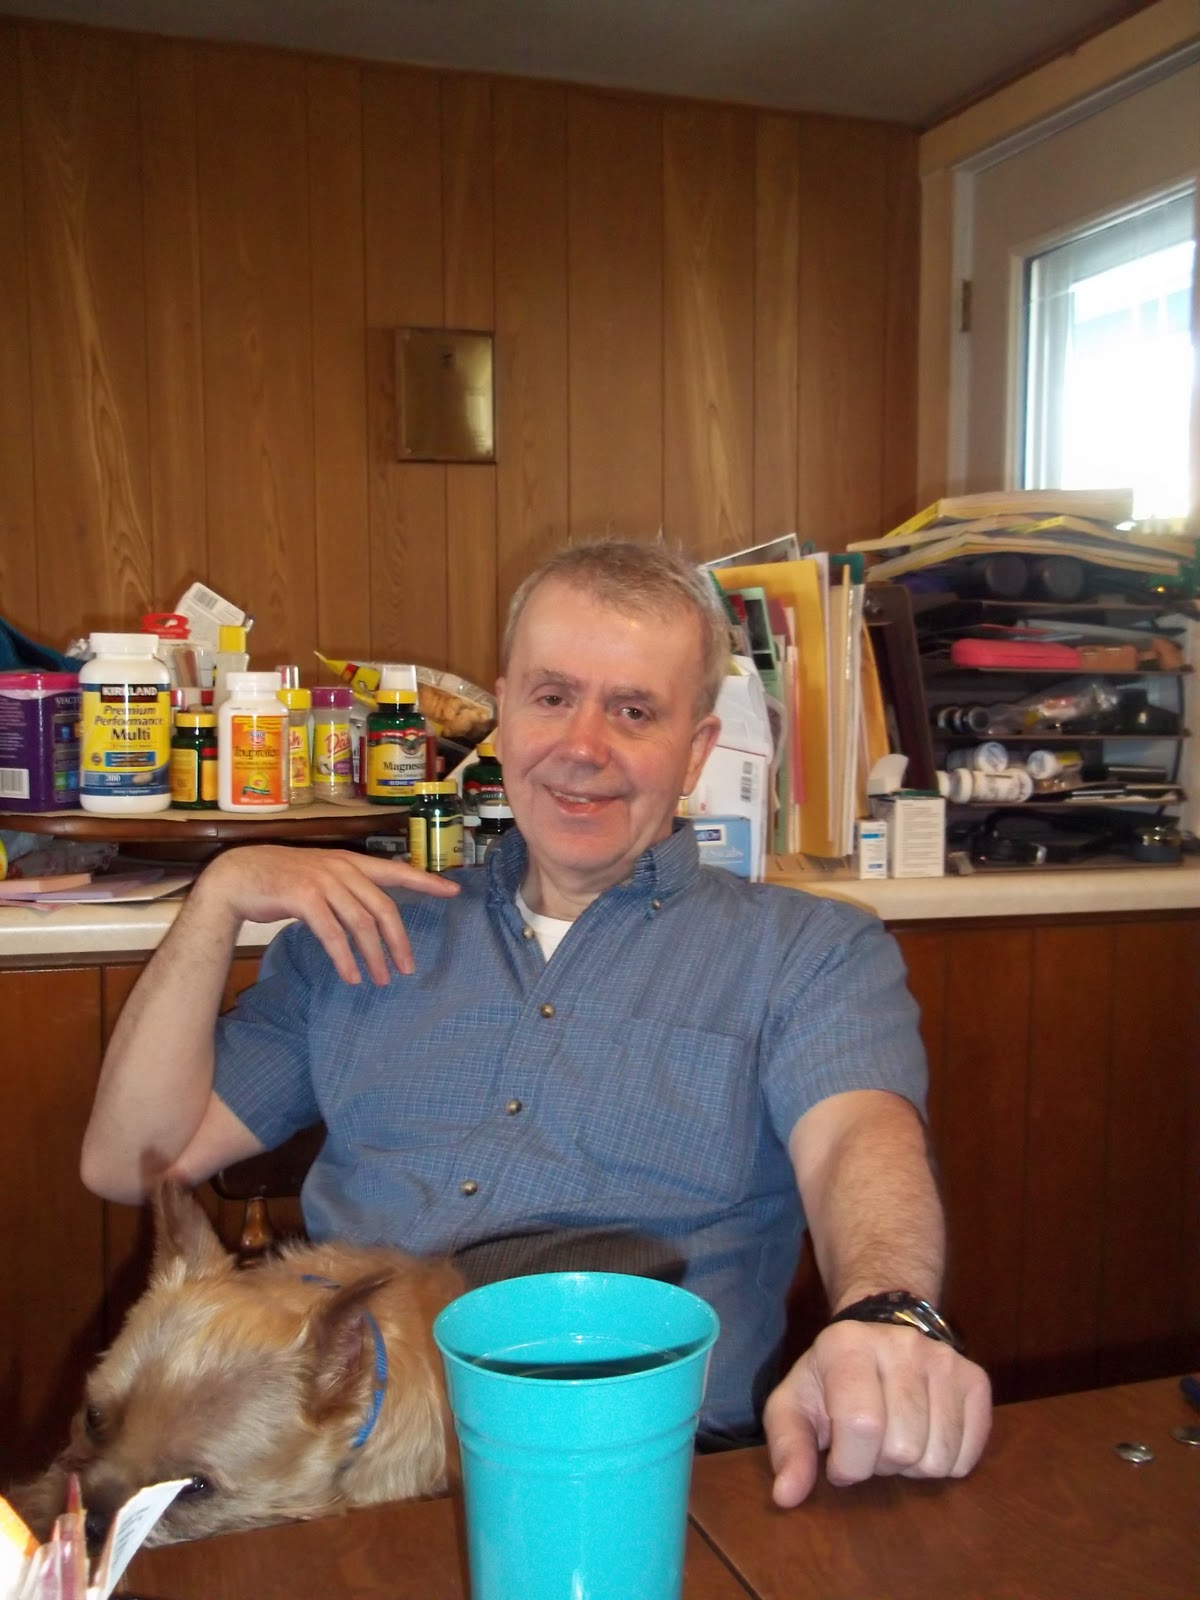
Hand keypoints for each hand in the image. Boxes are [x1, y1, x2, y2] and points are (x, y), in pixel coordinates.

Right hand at [194, 845, 458, 985]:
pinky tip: (352, 976)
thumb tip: (373, 917)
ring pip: (360, 923)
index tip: (453, 892)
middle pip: (383, 908)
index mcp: (350, 862)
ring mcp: (322, 882)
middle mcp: (341, 868)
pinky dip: (344, 958)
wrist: (237, 876)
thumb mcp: (321, 878)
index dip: (426, 882)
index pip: (396, 870)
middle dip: (398, 940)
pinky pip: (332, 934)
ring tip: (381, 980)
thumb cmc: (281, 880)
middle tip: (408, 968)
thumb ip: (348, 891)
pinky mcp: (303, 898)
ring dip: (374, 956)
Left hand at [763, 1320, 991, 1507]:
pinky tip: (925, 1436)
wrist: (879, 1335)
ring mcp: (944, 1359)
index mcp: (848, 1344)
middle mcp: (901, 1344)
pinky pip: (969, 1453)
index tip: (838, 1460)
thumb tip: (786, 1495)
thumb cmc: (831, 1380)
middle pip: (903, 1446)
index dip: (848, 1463)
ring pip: (938, 1456)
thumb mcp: (795, 1405)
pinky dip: (946, 1462)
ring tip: (896, 1438)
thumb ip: (787, 1447)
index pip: (861, 1425)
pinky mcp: (975, 1379)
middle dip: (881, 1464)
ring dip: (913, 1466)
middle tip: (870, 1445)